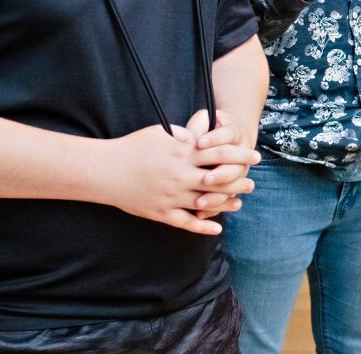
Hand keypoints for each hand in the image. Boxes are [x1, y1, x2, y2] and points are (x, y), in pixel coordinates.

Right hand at [103, 124, 260, 234]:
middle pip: (219, 180)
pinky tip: (216, 226)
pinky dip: (203, 225)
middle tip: (252, 183)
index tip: (255, 156)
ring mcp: (171, 196)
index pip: (220, 153)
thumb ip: (186, 134)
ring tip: (239, 202)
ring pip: (207, 202)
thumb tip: (204, 134)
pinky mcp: (161, 212)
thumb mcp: (162, 133)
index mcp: (183, 154)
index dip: (240, 155)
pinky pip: (186, 222)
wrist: (105, 170)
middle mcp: (180, 176)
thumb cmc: (134, 147)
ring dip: (226, 203)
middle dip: (238, 181)